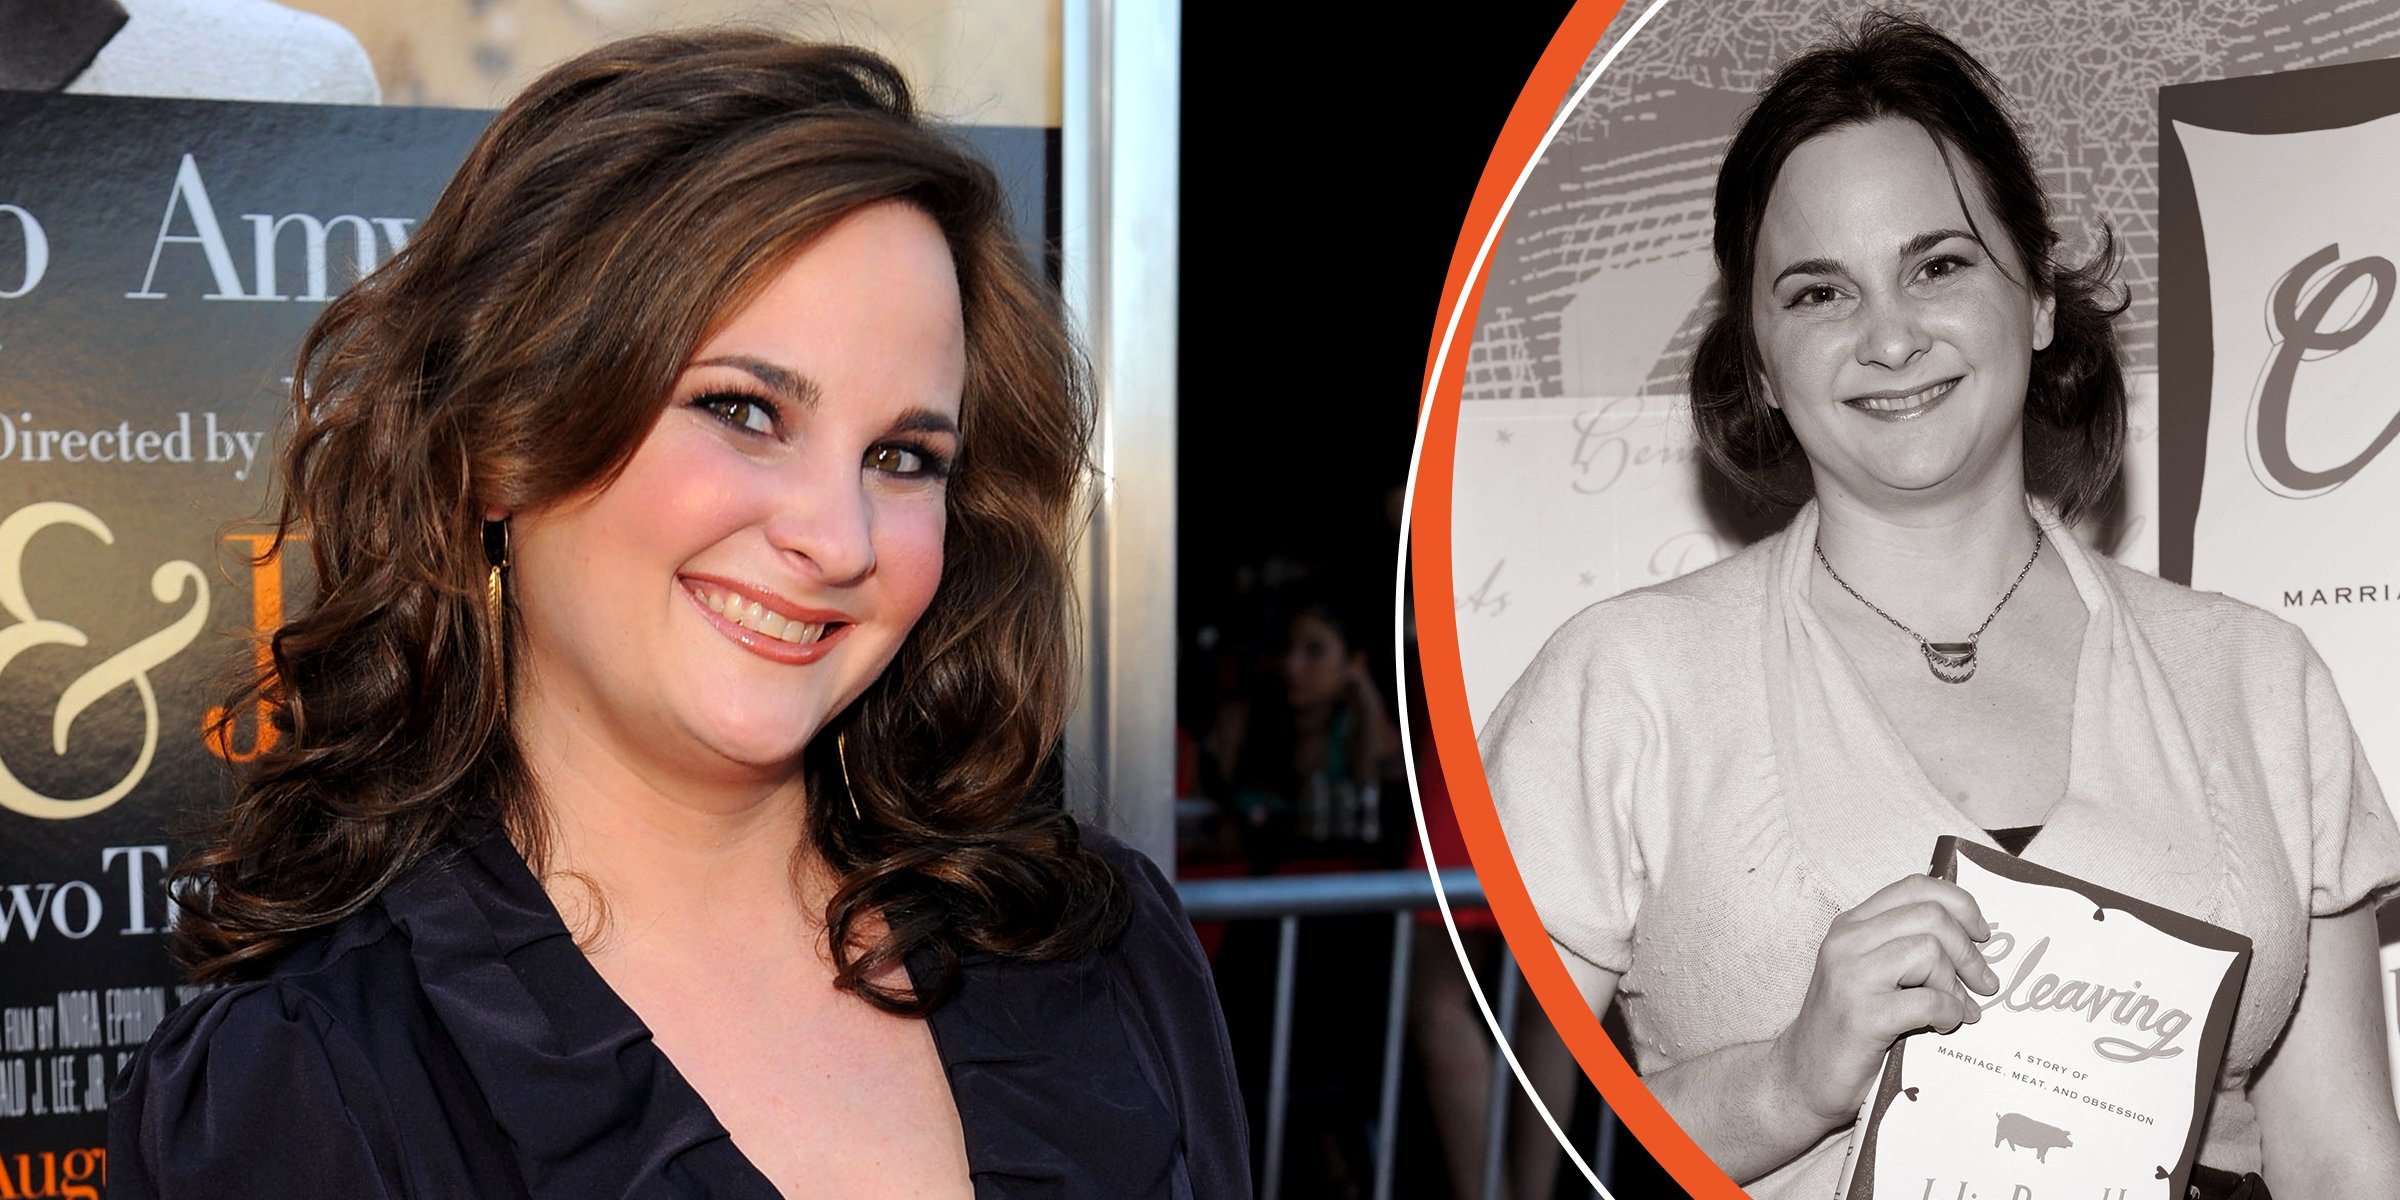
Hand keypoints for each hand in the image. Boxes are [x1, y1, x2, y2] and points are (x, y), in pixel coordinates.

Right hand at [1767, 874, 1999, 1131]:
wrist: (1802, 1076)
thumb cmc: (1846, 1026)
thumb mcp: (1868, 972)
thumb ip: (1902, 947)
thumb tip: (1973, 940)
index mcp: (1851, 925)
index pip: (1914, 887)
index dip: (1959, 903)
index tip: (1981, 933)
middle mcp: (1847, 941)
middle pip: (1930, 917)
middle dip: (1969, 951)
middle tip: (1983, 981)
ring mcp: (1851, 976)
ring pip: (1930, 952)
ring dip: (1956, 985)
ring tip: (1959, 1009)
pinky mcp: (1863, 1015)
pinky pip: (1928, 1001)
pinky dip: (1949, 1013)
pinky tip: (1944, 1026)